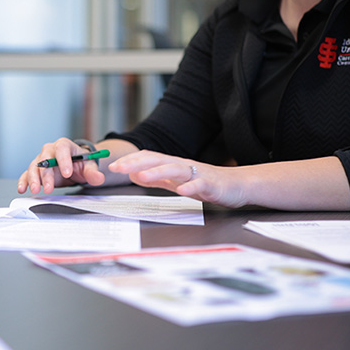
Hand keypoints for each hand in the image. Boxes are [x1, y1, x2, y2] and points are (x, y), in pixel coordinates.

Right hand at [17, 137, 108, 194]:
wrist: (73, 165)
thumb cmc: (80, 163)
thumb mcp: (89, 166)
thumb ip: (93, 172)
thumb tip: (99, 178)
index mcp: (64, 146)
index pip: (62, 149)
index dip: (63, 160)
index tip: (67, 173)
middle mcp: (50, 151)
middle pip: (45, 159)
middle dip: (46, 175)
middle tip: (49, 188)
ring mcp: (40, 160)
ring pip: (34, 167)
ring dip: (34, 179)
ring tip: (35, 190)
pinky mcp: (35, 170)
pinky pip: (26, 174)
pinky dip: (23, 181)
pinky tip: (22, 188)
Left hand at [108, 149, 247, 207]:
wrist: (237, 185)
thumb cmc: (206, 183)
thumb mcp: (176, 181)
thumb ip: (157, 178)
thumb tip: (134, 174)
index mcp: (174, 165)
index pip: (149, 158)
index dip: (131, 161)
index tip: (112, 166)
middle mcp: (184, 166)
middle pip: (158, 160)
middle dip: (137, 163)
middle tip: (118, 168)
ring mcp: (197, 174)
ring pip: (176, 170)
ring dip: (158, 172)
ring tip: (142, 176)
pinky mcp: (212, 185)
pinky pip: (200, 185)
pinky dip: (191, 187)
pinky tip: (182, 191)